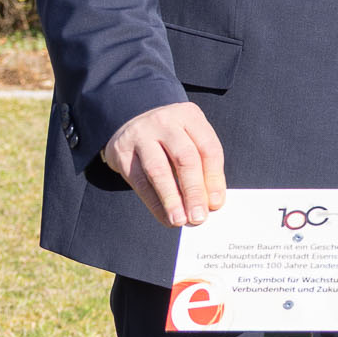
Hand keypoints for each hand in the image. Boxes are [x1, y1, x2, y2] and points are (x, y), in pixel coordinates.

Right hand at [104, 100, 227, 229]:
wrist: (129, 124)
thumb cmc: (169, 139)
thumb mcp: (189, 141)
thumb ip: (202, 168)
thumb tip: (211, 203)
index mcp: (189, 116)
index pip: (208, 148)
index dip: (213, 178)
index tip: (215, 204)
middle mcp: (165, 121)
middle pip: (185, 158)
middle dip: (194, 191)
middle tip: (199, 217)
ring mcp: (141, 134)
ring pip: (159, 170)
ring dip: (172, 199)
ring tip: (180, 220)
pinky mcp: (122, 151)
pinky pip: (139, 181)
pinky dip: (154, 202)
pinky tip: (164, 217)